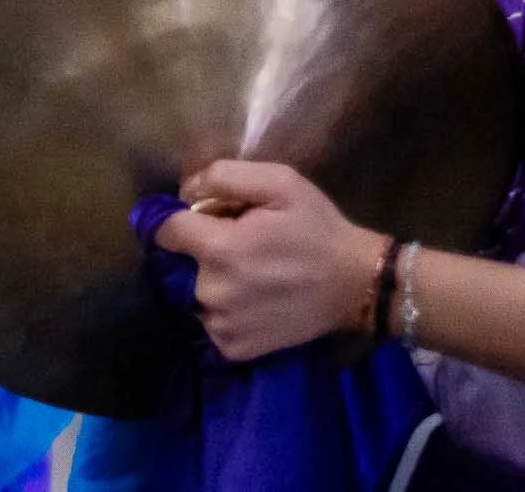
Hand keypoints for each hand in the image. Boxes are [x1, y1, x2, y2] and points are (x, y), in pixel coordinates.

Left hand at [154, 160, 386, 361]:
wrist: (359, 285)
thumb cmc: (318, 229)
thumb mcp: (279, 182)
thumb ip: (222, 177)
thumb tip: (184, 191)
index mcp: (219, 250)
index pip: (164, 230)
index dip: (178, 218)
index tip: (201, 218)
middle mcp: (212, 291)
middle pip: (180, 262)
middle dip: (201, 249)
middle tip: (242, 245)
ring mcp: (222, 324)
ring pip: (193, 292)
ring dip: (212, 281)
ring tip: (251, 274)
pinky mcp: (234, 348)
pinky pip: (211, 321)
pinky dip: (224, 310)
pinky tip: (254, 300)